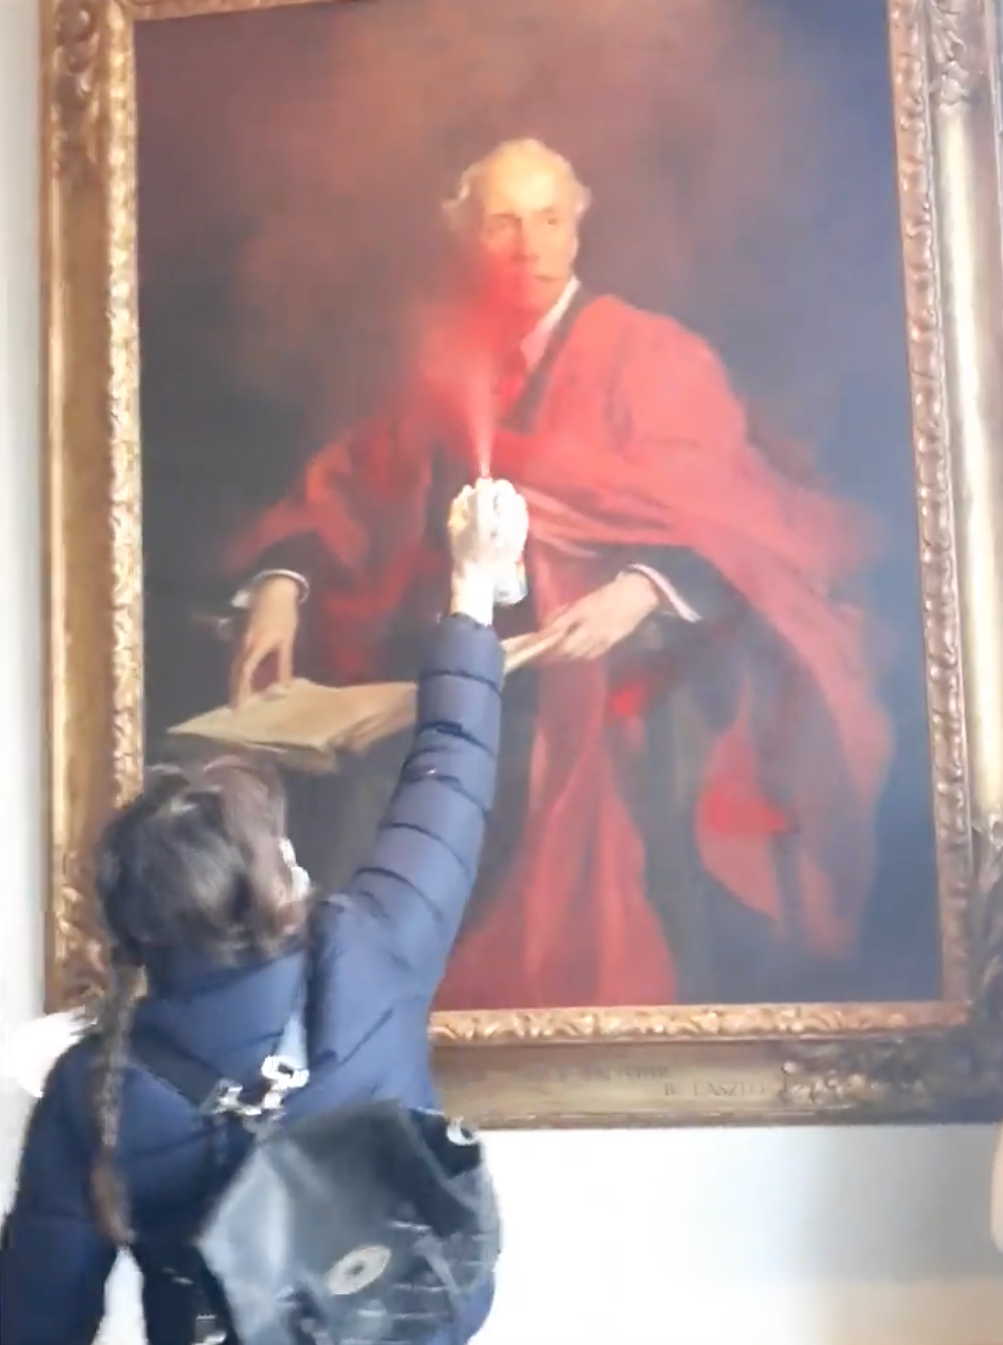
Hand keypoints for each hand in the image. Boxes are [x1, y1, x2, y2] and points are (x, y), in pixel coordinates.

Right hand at [229, 576, 300, 705]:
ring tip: (239, 700)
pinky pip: (240, 659)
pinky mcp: (244, 636)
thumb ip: (283, 664)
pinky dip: (241, 672)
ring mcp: (242, 640)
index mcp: (255, 646)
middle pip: (236, 672)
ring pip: (236, 666)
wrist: (274, 590)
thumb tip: (284, 686)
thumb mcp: (286, 641)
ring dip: (237, 682)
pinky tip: (246, 681)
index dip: (242, 690)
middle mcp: (244, 645)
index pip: (244, 673)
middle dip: (236, 690)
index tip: (240, 707)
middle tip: (236, 709)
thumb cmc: (283, 615)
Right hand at [448, 478, 528, 623]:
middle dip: (496, 490)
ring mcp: (515, 530)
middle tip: (490, 496)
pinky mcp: (523, 535)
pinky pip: (524, 512)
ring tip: (499, 505)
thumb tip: (470, 487)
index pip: (486, 491)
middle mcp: (501, 524)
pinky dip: (516, 508)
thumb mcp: (453, 527)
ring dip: (507, 497)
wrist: (481, 577)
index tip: (479, 487)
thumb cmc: (462, 552)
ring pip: (516, 499)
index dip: (482, 485)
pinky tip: (508, 513)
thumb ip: (459, 504)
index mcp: (481, 522)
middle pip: (505, 491)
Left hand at [543, 572, 660, 661]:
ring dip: (565, 658)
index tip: (534, 645)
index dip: (545, 640)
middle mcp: (590, 627)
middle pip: (567, 648)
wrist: (638, 594)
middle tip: (541, 657)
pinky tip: (575, 656)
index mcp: (582, 611)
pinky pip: (592, 654)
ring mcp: (602, 637)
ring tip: (555, 658)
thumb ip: (565, 612)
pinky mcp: (612, 643)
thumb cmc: (609, 593)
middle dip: (553, 654)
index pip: (558, 630)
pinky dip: (581, 657)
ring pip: (579, 654)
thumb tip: (547, 625)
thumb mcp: (584, 600)